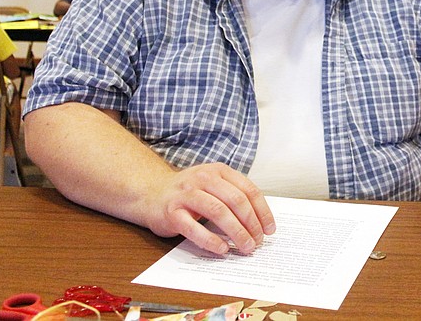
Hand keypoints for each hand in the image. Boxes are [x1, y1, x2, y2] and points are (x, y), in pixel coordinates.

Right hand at [144, 163, 275, 254]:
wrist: (151, 194)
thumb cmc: (189, 193)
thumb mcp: (214, 185)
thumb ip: (234, 196)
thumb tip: (261, 222)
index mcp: (219, 171)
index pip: (248, 190)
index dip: (262, 211)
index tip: (270, 229)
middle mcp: (203, 178)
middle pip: (236, 201)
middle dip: (251, 223)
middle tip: (258, 241)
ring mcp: (186, 194)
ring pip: (218, 212)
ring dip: (236, 232)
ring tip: (245, 247)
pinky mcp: (172, 212)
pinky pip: (194, 228)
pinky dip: (211, 240)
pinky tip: (222, 249)